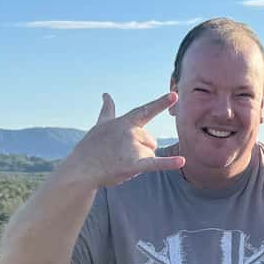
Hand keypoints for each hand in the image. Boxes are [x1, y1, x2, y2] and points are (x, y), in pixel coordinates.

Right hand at [66, 92, 184, 188]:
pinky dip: (169, 164)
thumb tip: (106, 94)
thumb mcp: (100, 124)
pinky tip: (181, 161)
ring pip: (150, 155)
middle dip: (141, 150)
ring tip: (121, 163)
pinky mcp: (134, 164)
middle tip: (120, 155)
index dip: (161, 103)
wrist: (81, 168)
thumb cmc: (91, 147)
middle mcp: (131, 132)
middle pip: (151, 142)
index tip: (174, 95)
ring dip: (139, 161)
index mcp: (125, 122)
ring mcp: (132, 148)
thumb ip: (108, 110)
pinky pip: (156, 164)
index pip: (146, 111)